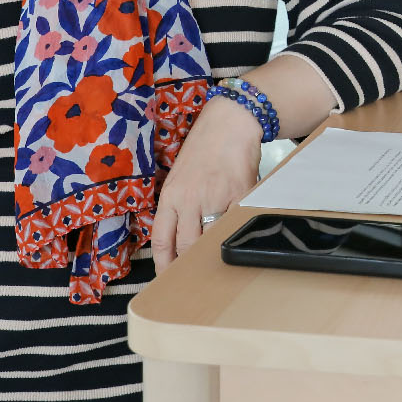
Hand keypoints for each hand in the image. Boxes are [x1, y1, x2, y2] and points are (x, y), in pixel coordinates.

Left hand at [152, 90, 262, 270]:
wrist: (229, 123)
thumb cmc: (203, 149)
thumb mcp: (179, 176)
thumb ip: (177, 205)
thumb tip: (179, 236)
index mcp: (171, 195)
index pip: (162, 239)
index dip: (163, 264)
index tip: (166, 277)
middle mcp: (190, 199)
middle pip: (187, 245)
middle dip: (189, 265)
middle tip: (192, 277)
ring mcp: (216, 198)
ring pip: (211, 239)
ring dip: (212, 253)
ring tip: (214, 261)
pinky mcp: (240, 195)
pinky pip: (235, 224)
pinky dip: (234, 234)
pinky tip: (235, 238)